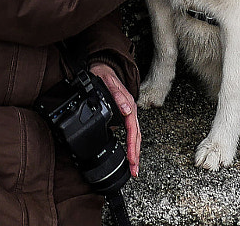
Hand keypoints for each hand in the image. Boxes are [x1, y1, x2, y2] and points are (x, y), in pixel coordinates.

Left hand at [90, 62, 140, 177]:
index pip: (132, 129)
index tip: (131, 158)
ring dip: (135, 153)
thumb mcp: (108, 83)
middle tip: (134, 170)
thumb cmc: (105, 76)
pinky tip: (130, 155)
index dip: (132, 145)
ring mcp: (129, 114)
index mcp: (129, 105)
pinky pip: (131, 133)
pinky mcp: (124, 117)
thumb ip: (118, 96)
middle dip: (135, 155)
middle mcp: (131, 111)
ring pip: (135, 137)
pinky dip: (131, 146)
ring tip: (134, 168)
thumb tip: (127, 111)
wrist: (103, 69)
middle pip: (136, 136)